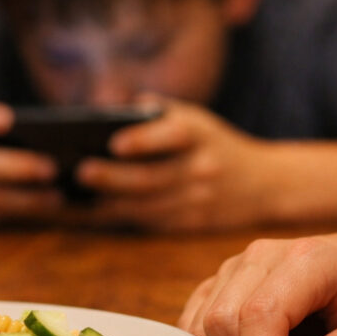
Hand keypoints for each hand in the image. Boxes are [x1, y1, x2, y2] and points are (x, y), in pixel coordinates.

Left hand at [74, 96, 273, 230]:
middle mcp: (201, 168)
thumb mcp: (195, 118)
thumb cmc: (214, 143)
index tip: (115, 142)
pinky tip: (89, 213)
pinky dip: (119, 219)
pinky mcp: (191, 225)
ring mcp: (197, 200)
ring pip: (146, 206)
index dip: (145, 140)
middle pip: (152, 177)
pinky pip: (149, 223)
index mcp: (200, 135)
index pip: (173, 135)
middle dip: (114, 177)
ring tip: (72, 197)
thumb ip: (154, 110)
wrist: (265, 184)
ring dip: (108, 203)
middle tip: (81, 172)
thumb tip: (104, 111)